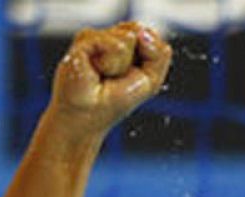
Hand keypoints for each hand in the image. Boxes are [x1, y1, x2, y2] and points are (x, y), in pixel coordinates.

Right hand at [46, 21, 171, 142]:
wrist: (86, 116)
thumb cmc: (114, 102)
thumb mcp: (151, 80)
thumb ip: (159, 53)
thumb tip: (142, 33)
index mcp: (127, 43)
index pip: (149, 34)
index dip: (148, 55)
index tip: (131, 76)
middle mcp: (110, 36)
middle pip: (139, 32)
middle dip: (135, 60)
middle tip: (116, 77)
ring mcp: (97, 36)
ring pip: (128, 37)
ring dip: (121, 65)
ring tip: (104, 76)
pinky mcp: (84, 38)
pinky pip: (115, 44)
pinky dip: (110, 64)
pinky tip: (95, 71)